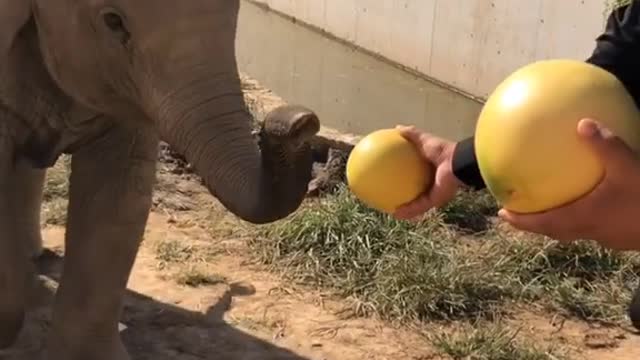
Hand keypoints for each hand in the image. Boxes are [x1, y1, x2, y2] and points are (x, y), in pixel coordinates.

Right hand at [393, 125, 462, 219]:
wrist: (457, 163)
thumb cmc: (443, 150)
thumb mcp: (424, 140)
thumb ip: (412, 135)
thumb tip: (397, 128)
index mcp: (431, 170)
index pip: (416, 174)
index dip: (405, 176)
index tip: (392, 177)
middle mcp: (434, 183)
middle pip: (418, 192)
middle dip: (407, 197)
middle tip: (393, 199)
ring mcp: (435, 193)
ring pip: (418, 204)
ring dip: (407, 210)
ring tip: (393, 214)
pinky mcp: (435, 200)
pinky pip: (419, 207)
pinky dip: (408, 211)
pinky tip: (396, 213)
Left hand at [499, 118, 639, 250]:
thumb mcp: (629, 167)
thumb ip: (605, 145)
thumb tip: (581, 122)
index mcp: (582, 218)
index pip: (542, 223)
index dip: (520, 221)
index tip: (502, 214)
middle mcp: (590, 231)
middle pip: (553, 231)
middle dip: (532, 224)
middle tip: (515, 214)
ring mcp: (607, 237)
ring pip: (573, 232)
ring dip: (557, 223)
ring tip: (549, 209)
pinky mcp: (622, 237)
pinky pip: (593, 228)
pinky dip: (582, 219)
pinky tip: (593, 203)